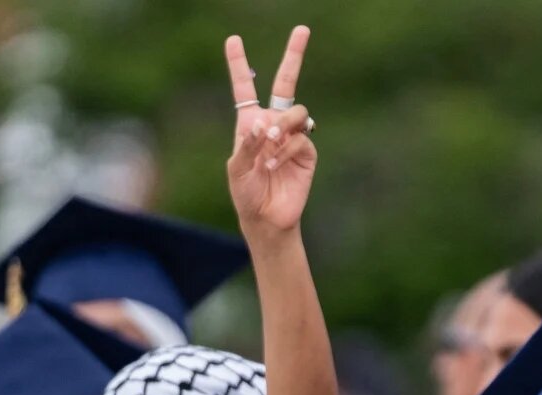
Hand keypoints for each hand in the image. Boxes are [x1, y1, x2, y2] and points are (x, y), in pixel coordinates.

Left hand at [226, 27, 316, 235]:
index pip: (245, 87)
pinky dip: (286, 149)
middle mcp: (273, 123)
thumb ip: (247, 144)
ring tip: (270, 143)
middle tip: (303, 29)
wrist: (267, 218)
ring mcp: (293, 136)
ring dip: (282, 126)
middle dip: (294, 55)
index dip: (239, 64)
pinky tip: (273, 164)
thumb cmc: (245, 193)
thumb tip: (265, 124)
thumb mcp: (236, 168)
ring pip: (296, 112)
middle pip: (286, 82)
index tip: (233, 41)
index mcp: (250, 122)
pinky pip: (301, 139)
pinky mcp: (307, 153)